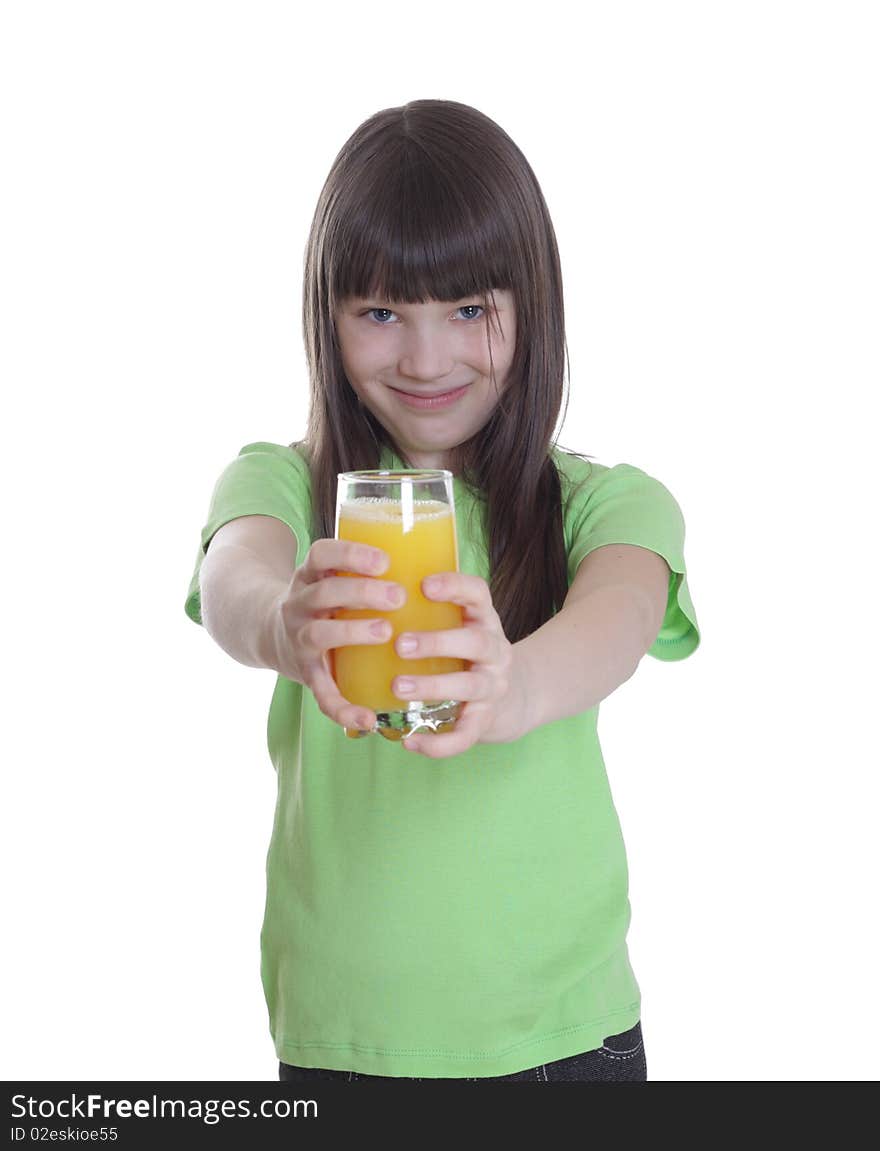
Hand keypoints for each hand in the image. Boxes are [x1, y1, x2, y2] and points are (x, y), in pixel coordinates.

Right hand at [265, 538, 403, 732]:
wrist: (272, 634)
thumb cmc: (325, 602)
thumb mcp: (333, 576)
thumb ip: (369, 572)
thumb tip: (436, 563)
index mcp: (311, 575)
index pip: (322, 554)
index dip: (350, 554)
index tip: (384, 560)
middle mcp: (300, 603)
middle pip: (324, 592)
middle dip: (361, 591)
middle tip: (398, 596)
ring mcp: (300, 638)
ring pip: (319, 633)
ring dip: (352, 632)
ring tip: (386, 632)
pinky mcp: (306, 672)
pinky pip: (321, 693)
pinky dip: (343, 708)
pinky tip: (367, 719)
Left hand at [394, 572, 530, 757]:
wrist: (515, 696)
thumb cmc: (467, 652)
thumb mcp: (460, 624)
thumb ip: (429, 610)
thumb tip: (368, 592)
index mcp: (483, 620)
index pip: (478, 594)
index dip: (455, 586)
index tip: (424, 585)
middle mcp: (494, 650)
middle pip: (475, 642)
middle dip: (437, 642)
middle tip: (400, 644)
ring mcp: (493, 686)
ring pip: (469, 686)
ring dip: (433, 686)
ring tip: (397, 687)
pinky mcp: (486, 720)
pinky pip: (466, 735)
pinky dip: (438, 744)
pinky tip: (409, 742)